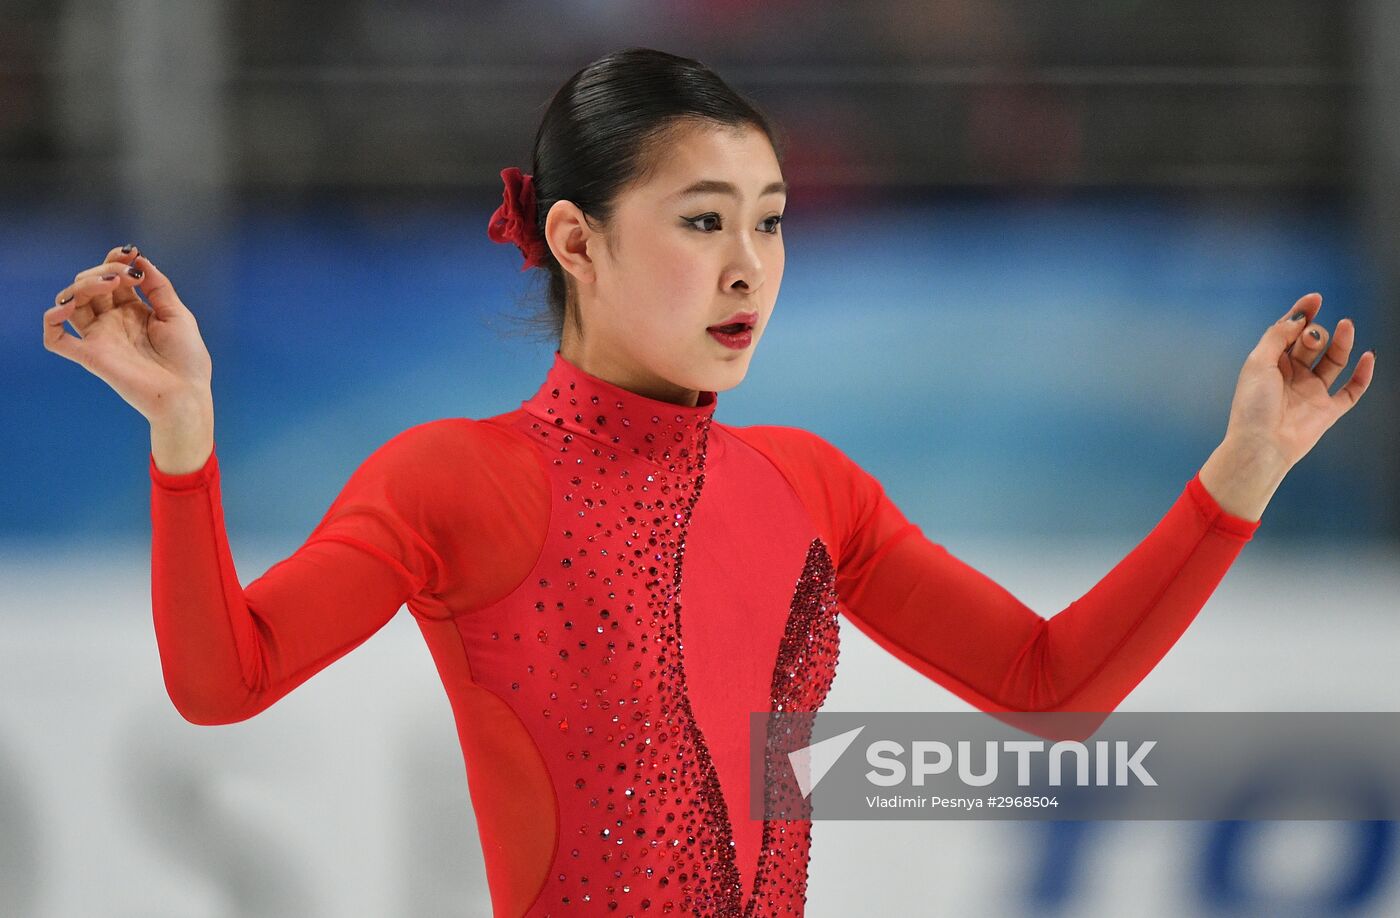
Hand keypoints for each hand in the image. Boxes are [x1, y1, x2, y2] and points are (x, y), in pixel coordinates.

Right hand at [43, 245, 213, 424]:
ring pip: (71, 302)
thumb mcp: (178, 314)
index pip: (112, 276)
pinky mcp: (90, 356)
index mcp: (133, 310)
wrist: (186, 394)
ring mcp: (99, 337)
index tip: (132, 253)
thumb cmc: (187, 359)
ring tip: (110, 284)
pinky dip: (52, 319)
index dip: (115, 260)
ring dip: (83, 285)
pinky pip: (55, 338)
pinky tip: (66, 308)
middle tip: (129, 275)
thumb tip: (141, 259)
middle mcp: (112, 321)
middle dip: (105, 269)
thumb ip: (159, 286)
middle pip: (90, 284)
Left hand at [1225, 292, 1375, 472]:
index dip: (1302, 314)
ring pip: (1333, 361)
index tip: (1315, 298)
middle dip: (1313, 334)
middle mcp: (1292, 376)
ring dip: (1340, 342)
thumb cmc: (1253, 407)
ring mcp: (1311, 392)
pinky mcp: (1328, 410)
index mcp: (1271, 364)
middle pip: (1311, 343)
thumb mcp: (1258, 363)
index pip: (1289, 332)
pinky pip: (1352, 390)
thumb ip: (1277, 337)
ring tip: (1345, 326)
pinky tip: (1368, 356)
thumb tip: (1297, 318)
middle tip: (1310, 339)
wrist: (1262, 446)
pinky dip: (1363, 374)